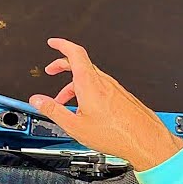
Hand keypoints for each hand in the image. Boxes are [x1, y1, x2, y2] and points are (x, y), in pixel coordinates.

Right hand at [28, 38, 182, 170]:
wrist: (145, 140)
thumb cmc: (116, 133)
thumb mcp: (75, 125)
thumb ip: (53, 110)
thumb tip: (37, 100)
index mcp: (90, 83)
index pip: (75, 52)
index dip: (62, 44)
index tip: (53, 43)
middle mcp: (103, 81)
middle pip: (80, 64)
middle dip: (63, 66)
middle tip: (51, 71)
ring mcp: (114, 88)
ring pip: (90, 78)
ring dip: (74, 85)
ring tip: (65, 102)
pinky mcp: (121, 95)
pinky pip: (100, 87)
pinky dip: (87, 92)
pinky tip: (86, 110)